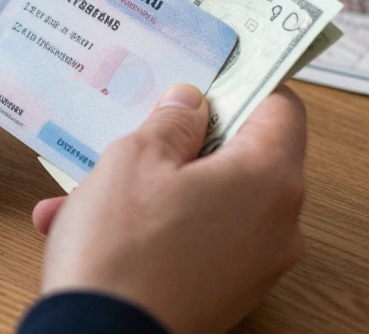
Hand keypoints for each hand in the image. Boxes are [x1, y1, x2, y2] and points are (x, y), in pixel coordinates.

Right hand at [33, 85, 306, 333]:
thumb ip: (171, 120)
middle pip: (243, 155)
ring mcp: (255, 265)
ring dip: (154, 187)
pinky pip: (196, 240)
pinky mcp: (227, 294)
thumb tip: (191, 103)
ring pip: (209, 200)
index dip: (243, 83)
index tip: (207, 74)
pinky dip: (154, 227)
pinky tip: (87, 226)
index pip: (281, 107)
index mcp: (268, 178)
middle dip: (183, 140)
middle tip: (138, 127)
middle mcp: (277, 224)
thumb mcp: (135, 158)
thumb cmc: (122, 253)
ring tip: (88, 189)